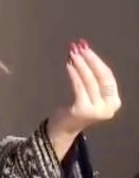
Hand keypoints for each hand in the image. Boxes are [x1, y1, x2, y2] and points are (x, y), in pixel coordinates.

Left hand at [47, 41, 120, 157]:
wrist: (63, 130)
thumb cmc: (76, 109)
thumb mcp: (89, 92)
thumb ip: (90, 75)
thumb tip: (83, 48)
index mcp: (114, 102)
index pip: (107, 76)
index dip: (97, 60)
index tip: (86, 48)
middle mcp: (109, 107)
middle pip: (101, 77)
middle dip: (90, 60)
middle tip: (79, 47)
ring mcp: (97, 110)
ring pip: (90, 81)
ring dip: (81, 65)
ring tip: (72, 54)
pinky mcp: (83, 110)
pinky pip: (79, 87)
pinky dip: (74, 74)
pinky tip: (68, 65)